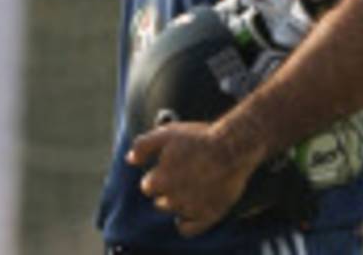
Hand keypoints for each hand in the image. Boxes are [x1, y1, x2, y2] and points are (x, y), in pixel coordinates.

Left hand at [126, 120, 266, 236]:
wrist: (232, 148)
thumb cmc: (198, 138)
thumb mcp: (166, 134)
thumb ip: (142, 146)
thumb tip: (129, 160)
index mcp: (160, 180)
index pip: (148, 187)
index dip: (156, 176)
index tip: (168, 167)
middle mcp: (173, 199)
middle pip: (161, 201)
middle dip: (167, 191)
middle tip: (182, 176)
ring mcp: (191, 209)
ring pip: (176, 212)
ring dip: (179, 202)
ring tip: (192, 187)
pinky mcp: (209, 216)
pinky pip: (188, 229)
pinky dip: (186, 223)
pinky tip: (191, 211)